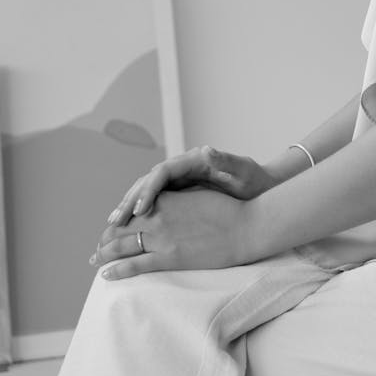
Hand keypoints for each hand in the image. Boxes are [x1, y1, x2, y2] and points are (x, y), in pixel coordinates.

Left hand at [91, 187, 252, 278]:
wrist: (245, 226)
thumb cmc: (227, 209)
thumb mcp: (198, 195)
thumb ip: (177, 199)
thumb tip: (165, 202)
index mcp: (165, 199)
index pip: (132, 209)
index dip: (119, 219)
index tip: (111, 226)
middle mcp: (158, 216)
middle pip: (121, 227)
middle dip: (106, 238)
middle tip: (96, 247)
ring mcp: (162, 238)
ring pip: (123, 246)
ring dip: (105, 253)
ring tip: (94, 260)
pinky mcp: (170, 258)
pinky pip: (137, 265)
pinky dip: (118, 269)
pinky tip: (106, 274)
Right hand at [106, 146, 277, 225]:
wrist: (261, 186)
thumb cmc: (254, 179)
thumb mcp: (243, 170)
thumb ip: (226, 161)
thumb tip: (207, 149)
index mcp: (195, 160)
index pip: (163, 171)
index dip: (149, 189)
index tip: (140, 209)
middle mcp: (183, 167)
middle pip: (149, 180)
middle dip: (131, 198)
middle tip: (114, 219)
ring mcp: (180, 179)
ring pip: (147, 189)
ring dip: (130, 204)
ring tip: (113, 222)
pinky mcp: (181, 192)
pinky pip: (155, 200)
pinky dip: (140, 211)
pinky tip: (129, 225)